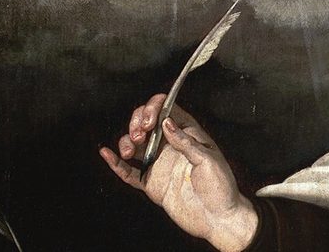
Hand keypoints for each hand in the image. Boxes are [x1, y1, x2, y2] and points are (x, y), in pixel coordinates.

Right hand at [99, 94, 257, 251]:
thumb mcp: (208, 160)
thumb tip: (166, 122)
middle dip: (137, 123)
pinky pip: (128, 171)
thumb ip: (186, 141)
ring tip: (128, 150)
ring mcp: (159, 163)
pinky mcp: (151, 182)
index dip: (155, 109)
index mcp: (189, 135)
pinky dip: (115, 163)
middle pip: (146, 124)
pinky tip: (106, 153)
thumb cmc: (221, 188)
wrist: (217, 219)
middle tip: (139, 134)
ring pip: (135, 144)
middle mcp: (172, 147)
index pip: (167, 111)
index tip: (150, 121)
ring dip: (126, 141)